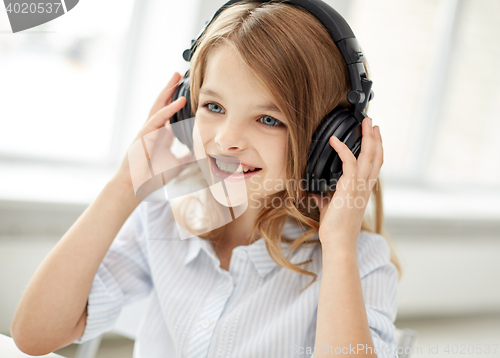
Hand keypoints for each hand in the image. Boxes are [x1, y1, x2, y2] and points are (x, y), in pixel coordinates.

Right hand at [114, 72, 194, 193]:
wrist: (136, 188)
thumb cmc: (152, 177)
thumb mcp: (177, 164)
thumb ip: (187, 156)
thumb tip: (201, 151)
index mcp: (160, 135)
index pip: (169, 113)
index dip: (176, 100)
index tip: (187, 89)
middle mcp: (153, 130)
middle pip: (161, 104)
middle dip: (169, 88)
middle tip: (178, 74)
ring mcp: (147, 131)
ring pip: (158, 106)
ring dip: (167, 91)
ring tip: (175, 77)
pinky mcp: (143, 136)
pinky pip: (157, 119)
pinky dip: (168, 110)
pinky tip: (178, 101)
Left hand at [311, 117, 382, 249]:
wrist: (338, 242)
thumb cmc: (335, 229)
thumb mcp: (331, 209)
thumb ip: (328, 198)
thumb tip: (319, 193)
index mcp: (364, 190)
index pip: (375, 165)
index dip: (376, 148)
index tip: (373, 135)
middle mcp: (366, 187)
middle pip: (376, 156)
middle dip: (374, 137)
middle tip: (371, 122)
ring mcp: (360, 187)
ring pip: (369, 156)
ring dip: (368, 137)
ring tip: (365, 123)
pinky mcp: (350, 188)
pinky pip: (350, 163)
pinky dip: (343, 149)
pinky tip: (335, 140)